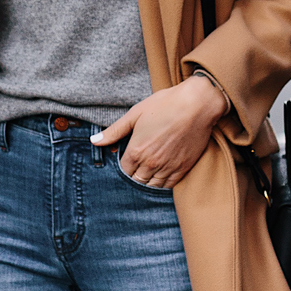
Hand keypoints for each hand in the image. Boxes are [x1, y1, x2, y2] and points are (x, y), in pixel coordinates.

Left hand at [90, 74, 227, 188]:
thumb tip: (94, 141)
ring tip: (147, 172)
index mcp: (136, 151)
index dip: (123, 166)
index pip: (123, 170)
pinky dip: (162, 184)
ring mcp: (168, 167)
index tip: (127, 160)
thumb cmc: (165, 105)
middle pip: (136, 180)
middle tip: (136, 168)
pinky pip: (169, 185)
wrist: (197, 104)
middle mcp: (151, 163)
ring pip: (152, 186)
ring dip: (147, 181)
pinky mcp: (183, 168)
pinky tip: (161, 176)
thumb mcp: (135, 114)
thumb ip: (114, 131)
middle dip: (134, 176)